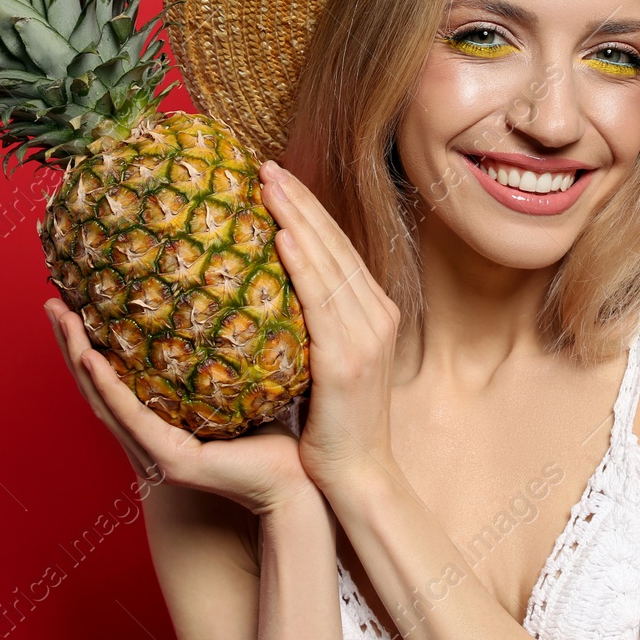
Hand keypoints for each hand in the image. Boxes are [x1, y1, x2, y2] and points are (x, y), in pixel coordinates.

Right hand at [45, 298, 317, 517]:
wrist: (298, 482)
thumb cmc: (275, 438)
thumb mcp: (239, 388)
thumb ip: (222, 356)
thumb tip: (227, 297)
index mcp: (161, 423)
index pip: (115, 378)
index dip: (90, 342)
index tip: (72, 300)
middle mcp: (150, 438)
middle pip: (97, 386)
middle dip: (70, 344)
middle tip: (51, 301)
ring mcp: (155, 452)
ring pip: (104, 399)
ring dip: (78, 358)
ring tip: (62, 319)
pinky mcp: (170, 461)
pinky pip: (132, 418)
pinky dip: (108, 388)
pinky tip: (91, 358)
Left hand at [257, 159, 401, 491]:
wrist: (358, 475)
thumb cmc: (335, 426)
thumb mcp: (328, 364)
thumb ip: (313, 327)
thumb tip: (273, 296)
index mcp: (375, 313)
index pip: (339, 249)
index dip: (309, 211)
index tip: (277, 179)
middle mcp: (376, 316)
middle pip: (334, 244)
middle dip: (299, 201)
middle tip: (263, 165)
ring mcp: (366, 336)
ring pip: (327, 262)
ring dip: (296, 218)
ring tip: (266, 184)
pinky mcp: (347, 359)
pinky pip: (320, 301)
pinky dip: (302, 265)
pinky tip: (280, 237)